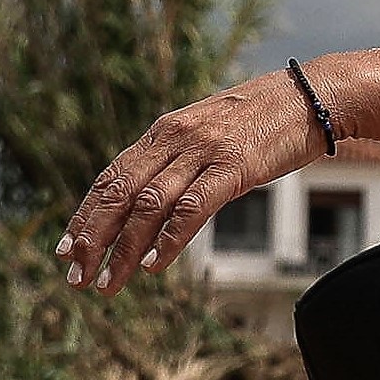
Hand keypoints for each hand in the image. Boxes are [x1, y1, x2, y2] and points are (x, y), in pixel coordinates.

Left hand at [58, 74, 321, 292]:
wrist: (314, 96)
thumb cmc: (264, 121)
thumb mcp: (209, 134)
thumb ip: (179, 160)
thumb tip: (153, 198)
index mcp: (164, 132)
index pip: (111, 176)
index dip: (85, 214)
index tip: (65, 249)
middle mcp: (175, 138)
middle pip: (119, 192)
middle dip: (93, 237)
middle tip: (76, 276)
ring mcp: (203, 151)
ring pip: (148, 205)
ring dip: (124, 249)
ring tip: (109, 282)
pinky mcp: (234, 166)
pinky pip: (192, 207)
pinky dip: (169, 239)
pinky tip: (154, 265)